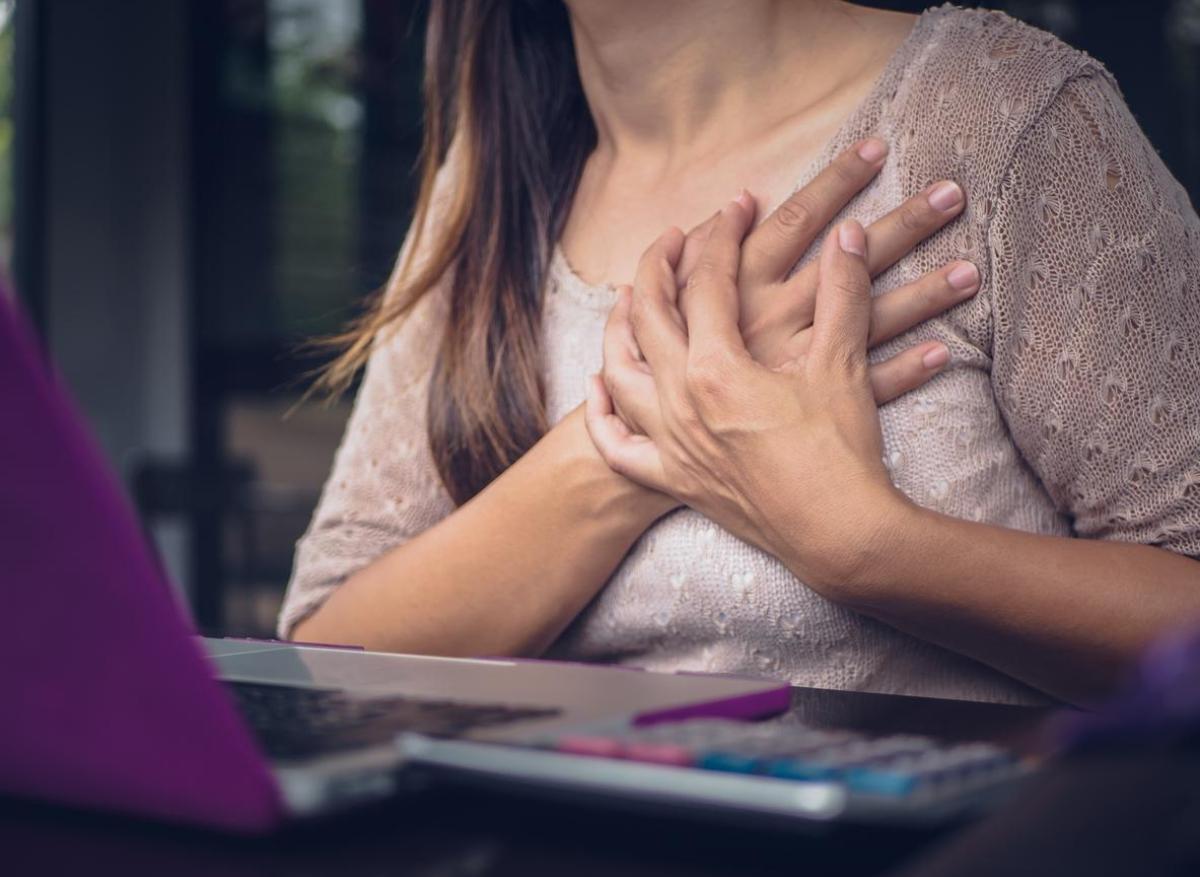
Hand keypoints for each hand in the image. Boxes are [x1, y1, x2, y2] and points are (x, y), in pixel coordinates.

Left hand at [584, 200, 914, 595]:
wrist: (839, 534)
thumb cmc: (842, 452)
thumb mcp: (843, 364)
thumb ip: (843, 291)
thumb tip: (850, 232)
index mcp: (716, 367)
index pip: (704, 282)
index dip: (721, 235)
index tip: (736, 206)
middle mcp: (678, 402)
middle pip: (646, 316)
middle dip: (656, 266)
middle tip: (673, 238)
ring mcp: (670, 443)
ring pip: (618, 373)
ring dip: (619, 329)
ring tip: (630, 301)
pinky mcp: (674, 479)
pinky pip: (619, 445)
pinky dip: (604, 413)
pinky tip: (603, 388)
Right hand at [675, 139, 976, 382]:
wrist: (654, 452)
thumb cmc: (661, 373)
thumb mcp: (673, 304)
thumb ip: (698, 258)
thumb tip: (729, 208)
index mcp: (737, 288)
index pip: (794, 220)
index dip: (835, 182)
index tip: (876, 149)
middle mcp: (772, 319)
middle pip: (850, 261)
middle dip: (903, 223)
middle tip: (951, 193)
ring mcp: (796, 365)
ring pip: (870, 322)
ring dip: (923, 294)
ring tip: (971, 271)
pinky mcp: (808, 408)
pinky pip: (869, 388)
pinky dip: (906, 371)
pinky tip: (945, 352)